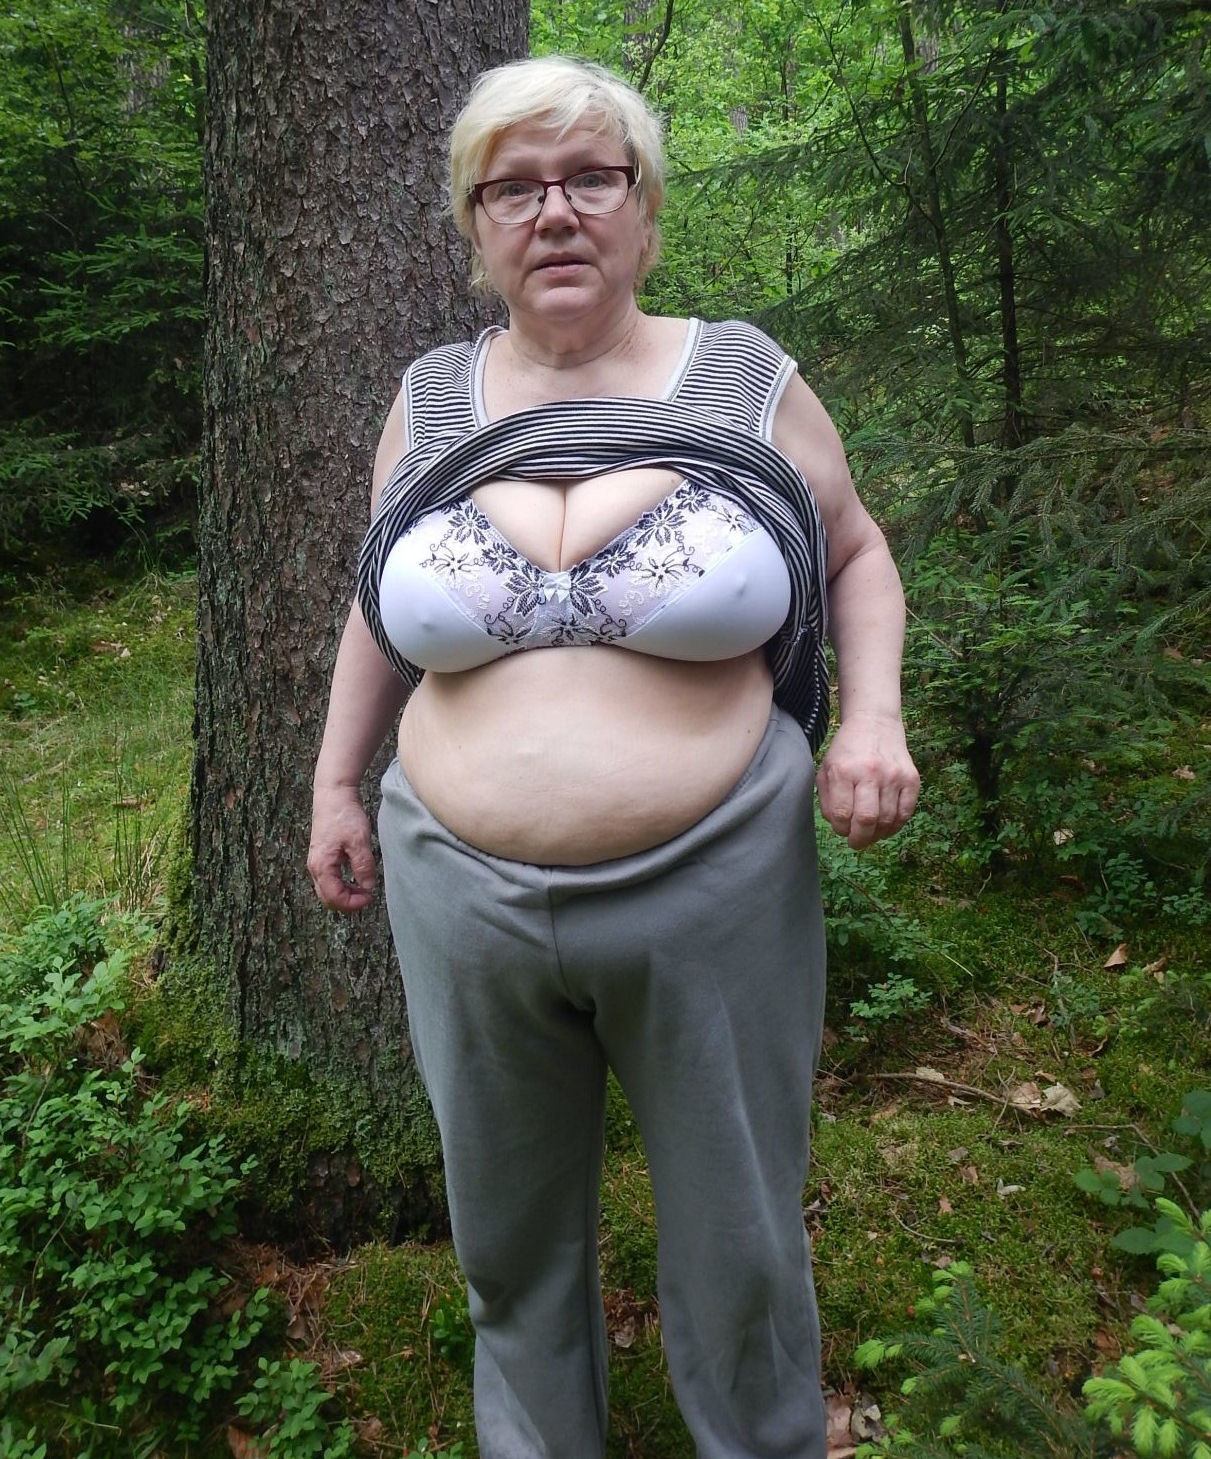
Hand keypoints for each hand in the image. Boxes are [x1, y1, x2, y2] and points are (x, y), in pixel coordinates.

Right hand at [308, 787, 377, 912]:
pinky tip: (356, 879)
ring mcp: (317, 862)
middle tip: (367, 897)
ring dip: (345, 894)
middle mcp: (315, 867)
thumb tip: (368, 886)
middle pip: (328, 898)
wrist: (334, 794)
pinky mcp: (322, 856)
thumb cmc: (344, 815)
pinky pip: (329, 880)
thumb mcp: (359, 841)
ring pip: (327, 890)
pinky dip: (342, 885)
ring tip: (364, 889)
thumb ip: (363, 866)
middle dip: (347, 902)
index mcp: (321, 865)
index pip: (334, 897)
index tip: (370, 897)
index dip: (353, 903)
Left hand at [817, 713, 919, 849]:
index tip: (841, 829)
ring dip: (878, 834)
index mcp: (843, 771)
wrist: (874, 724)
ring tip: (870, 833)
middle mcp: (870, 773)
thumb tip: (840, 827)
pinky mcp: (912, 778)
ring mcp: (894, 776)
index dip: (840, 829)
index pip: (841, 814)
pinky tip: (886, 826)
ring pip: (888, 820)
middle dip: (860, 839)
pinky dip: (895, 826)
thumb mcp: (827, 769)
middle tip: (856, 843)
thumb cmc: (846, 751)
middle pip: (867, 819)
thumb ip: (828, 799)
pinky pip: (906, 813)